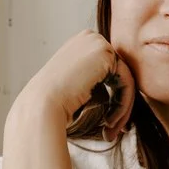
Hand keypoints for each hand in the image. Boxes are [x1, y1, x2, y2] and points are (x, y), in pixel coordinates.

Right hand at [12, 29, 134, 137]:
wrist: (42, 105)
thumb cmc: (54, 104)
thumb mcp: (76, 87)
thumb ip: (94, 82)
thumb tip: (120, 94)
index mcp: (80, 44)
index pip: (108, 71)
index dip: (113, 98)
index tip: (108, 123)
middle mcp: (90, 38)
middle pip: (119, 74)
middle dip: (120, 105)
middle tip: (113, 131)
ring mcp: (98, 42)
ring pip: (125, 80)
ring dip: (122, 109)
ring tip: (112, 130)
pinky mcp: (106, 52)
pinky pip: (126, 82)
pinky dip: (123, 105)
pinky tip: (111, 122)